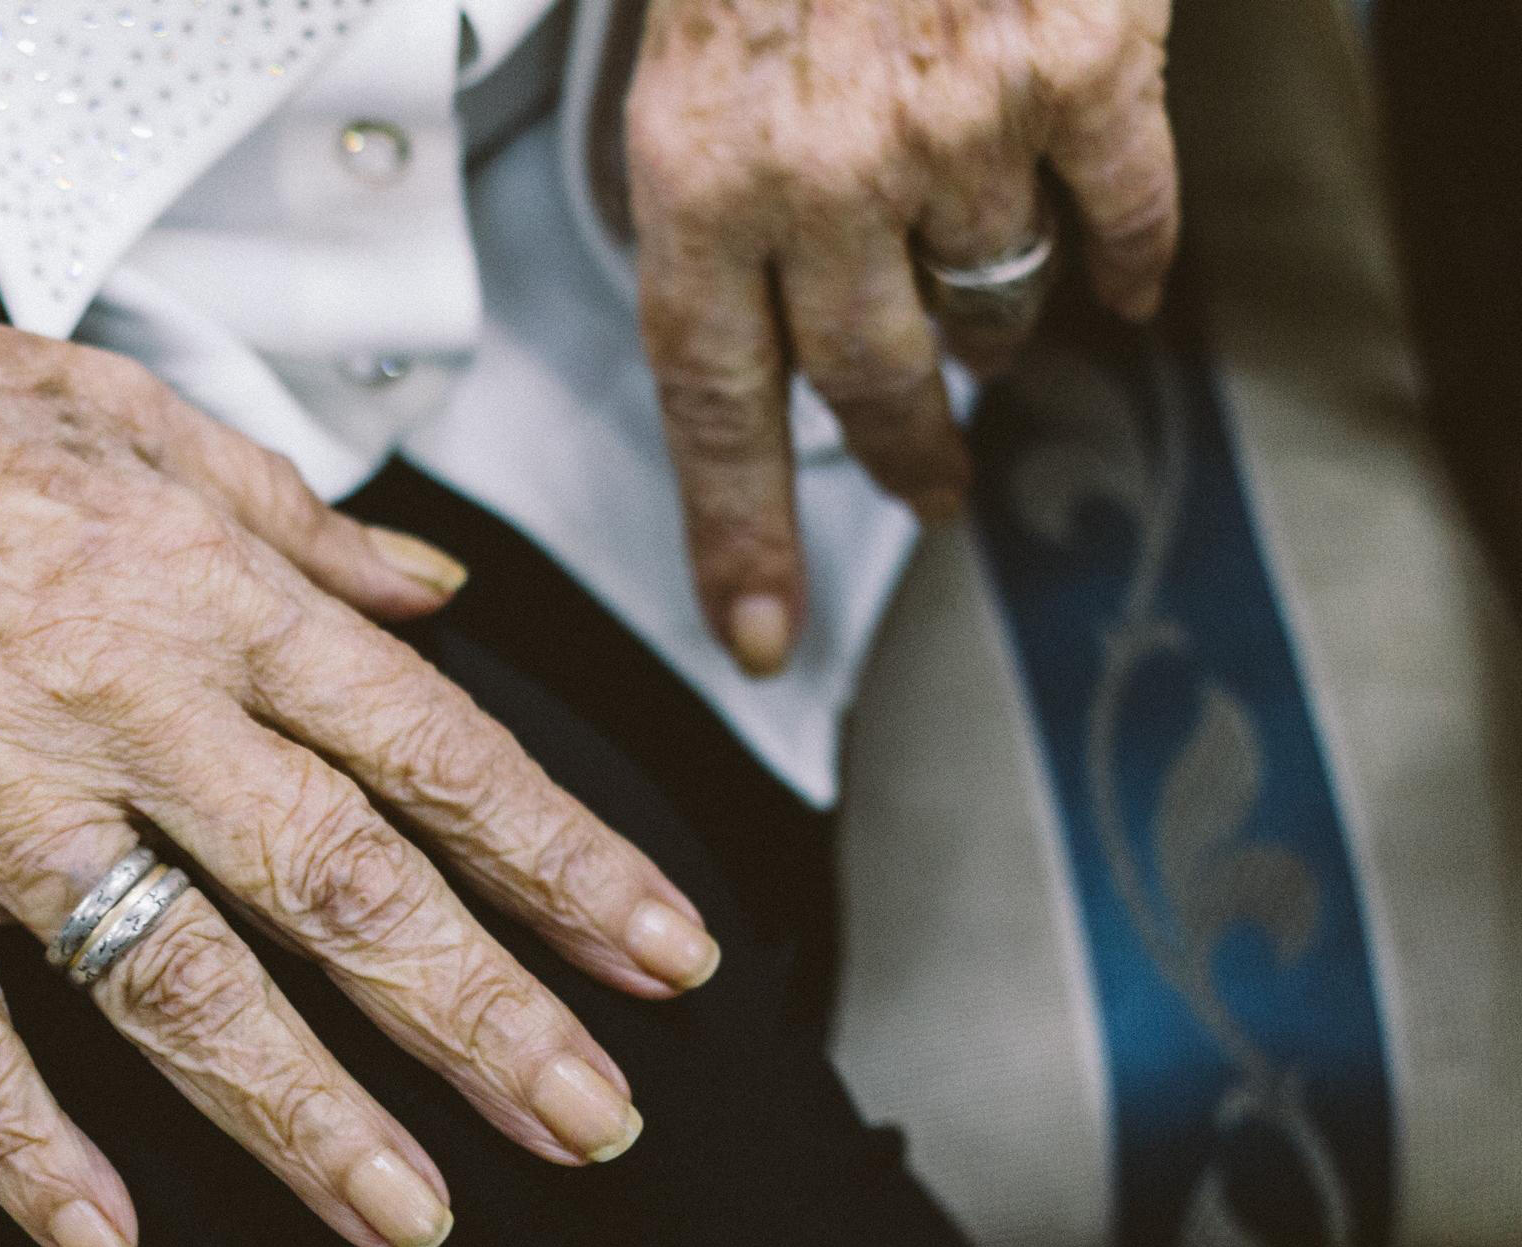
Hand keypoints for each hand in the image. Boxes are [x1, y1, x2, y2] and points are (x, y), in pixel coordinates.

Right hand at [0, 265, 721, 1246]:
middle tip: (592, 1122)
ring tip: (411, 1213)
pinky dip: (26, 1153)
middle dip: (486, 1017)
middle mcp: (108, 698)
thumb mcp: (106, 406)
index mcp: (188, 586)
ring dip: (305, 1113)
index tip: (660, 951)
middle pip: (340, 884)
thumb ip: (283, 517)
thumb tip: (430, 591)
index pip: (426, 745)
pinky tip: (106, 1244)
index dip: (562, 859)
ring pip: (173, 983)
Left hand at [623, 0, 1177, 673]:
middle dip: (902, 458)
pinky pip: (1119, 221)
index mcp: (697, 173)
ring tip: (986, 304)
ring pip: (992, 303)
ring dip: (991, 319)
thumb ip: (709, 190)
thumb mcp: (679, 54)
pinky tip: (1113, 276)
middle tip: (924, 489)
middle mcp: (824, 175)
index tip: (761, 635)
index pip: (711, 404)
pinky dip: (1120, 259)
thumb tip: (746, 321)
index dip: (738, 533)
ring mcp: (958, 128)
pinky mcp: (1078, 68)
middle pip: (871, 388)